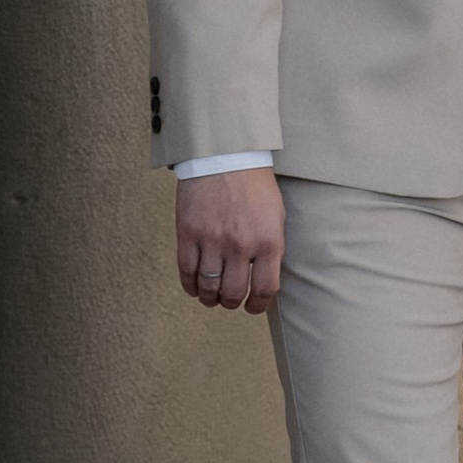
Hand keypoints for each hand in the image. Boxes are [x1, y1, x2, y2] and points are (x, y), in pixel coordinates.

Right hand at [175, 168, 284, 311]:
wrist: (225, 155)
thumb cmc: (254, 186)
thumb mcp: (276, 217)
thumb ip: (271, 249)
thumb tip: (264, 280)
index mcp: (268, 241)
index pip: (265, 290)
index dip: (258, 306)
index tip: (253, 307)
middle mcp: (241, 245)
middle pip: (234, 293)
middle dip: (232, 303)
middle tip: (230, 300)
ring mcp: (212, 240)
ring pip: (208, 288)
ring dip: (210, 298)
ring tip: (212, 296)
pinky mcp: (189, 233)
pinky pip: (187, 272)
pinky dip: (190, 286)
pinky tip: (195, 287)